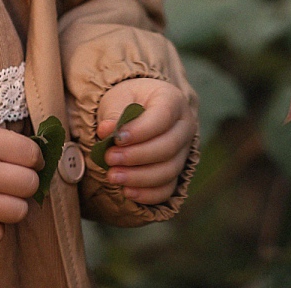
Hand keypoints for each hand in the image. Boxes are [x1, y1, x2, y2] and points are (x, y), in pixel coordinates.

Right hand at [0, 113, 42, 244]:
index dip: (34, 158)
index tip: (28, 161)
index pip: (32, 155)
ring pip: (18, 212)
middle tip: (14, 178)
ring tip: (1, 197)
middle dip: (25, 181)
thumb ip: (3, 141)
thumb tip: (31, 157)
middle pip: (29, 185)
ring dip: (13, 205)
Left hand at [95, 77, 195, 204]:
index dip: (141, 131)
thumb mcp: (118, 97)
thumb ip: (113, 113)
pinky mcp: (176, 172)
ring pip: (169, 171)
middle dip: (136, 156)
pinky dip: (148, 194)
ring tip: (113, 176)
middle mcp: (184, 126)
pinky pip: (168, 189)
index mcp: (172, 100)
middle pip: (168, 147)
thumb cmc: (128, 101)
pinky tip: (127, 191)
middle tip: (110, 158)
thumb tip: (106, 130)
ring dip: (139, 177)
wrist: (137, 109)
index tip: (117, 139)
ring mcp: (183, 151)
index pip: (163, 117)